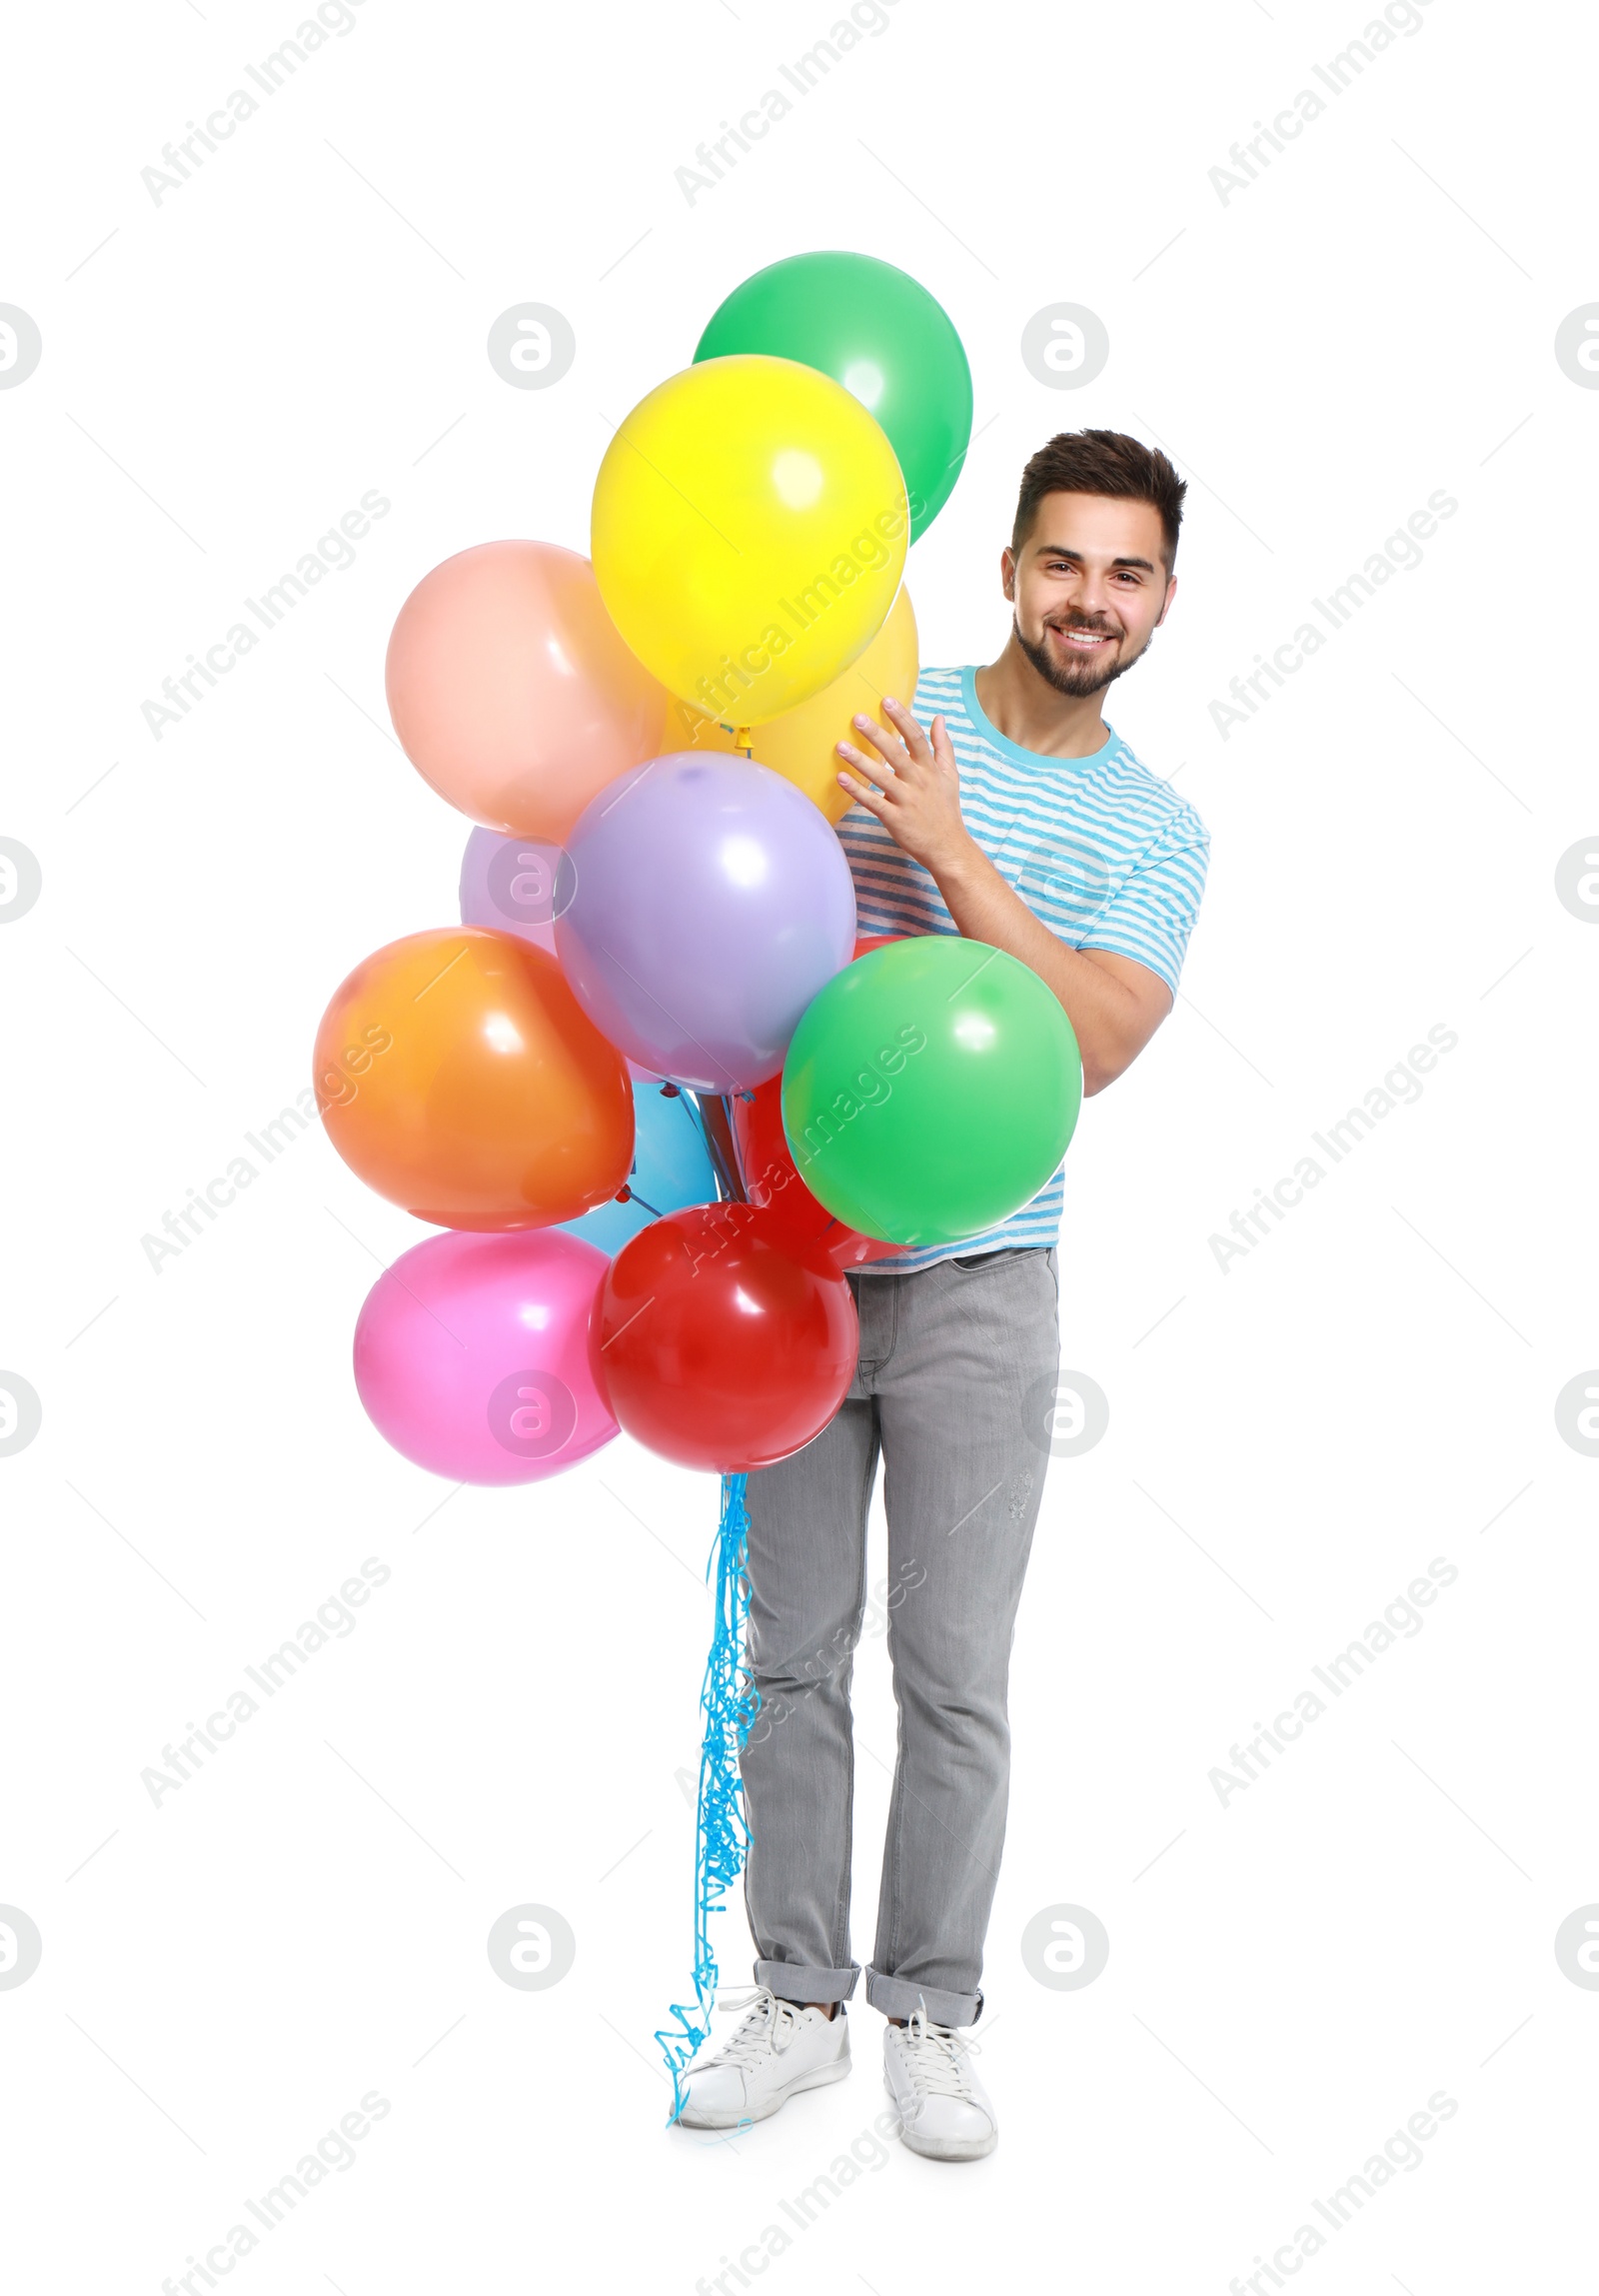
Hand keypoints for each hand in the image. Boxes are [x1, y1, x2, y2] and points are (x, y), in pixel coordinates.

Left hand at [836, 697, 975, 874]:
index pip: (916, 737)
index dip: (902, 718)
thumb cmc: (946, 809)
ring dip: (860, 760)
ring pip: (881, 776)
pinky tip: (841, 779)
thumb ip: (944, 746)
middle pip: (896, 753)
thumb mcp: (950, 775)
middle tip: (857, 718)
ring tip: (840, 746)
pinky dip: (857, 791)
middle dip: (876, 734)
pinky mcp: (895, 819)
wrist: (948, 847)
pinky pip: (873, 802)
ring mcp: (906, 800)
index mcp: (930, 769)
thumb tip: (940, 717)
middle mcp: (918, 781)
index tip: (887, 701)